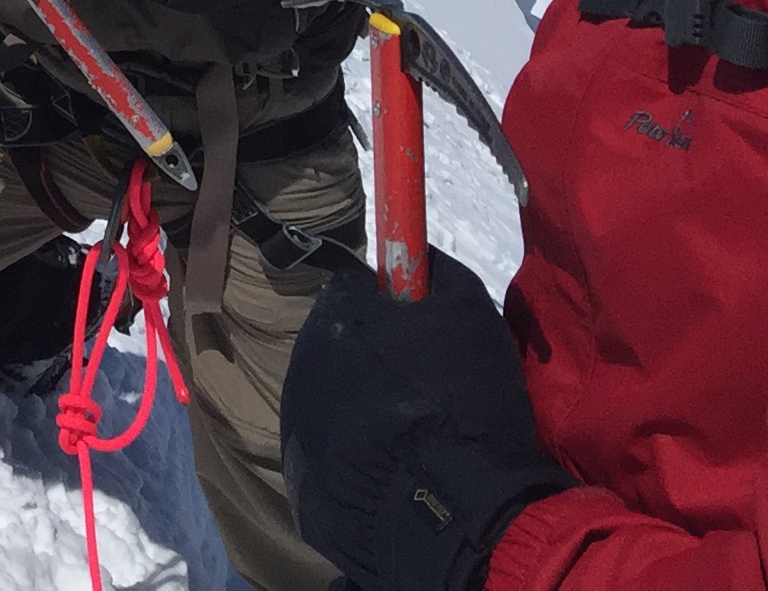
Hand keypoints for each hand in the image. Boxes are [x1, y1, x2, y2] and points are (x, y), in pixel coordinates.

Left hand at [281, 251, 568, 590]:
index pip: (355, 288)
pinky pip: (329, 451)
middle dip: (373, 353)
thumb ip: (438, 273)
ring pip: (331, 395)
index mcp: (337, 317)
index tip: (423, 328)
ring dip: (362, 404)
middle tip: (423, 385)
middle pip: (337, 342)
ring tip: (414, 435)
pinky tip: (396, 470)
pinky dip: (356, 452)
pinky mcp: (300, 478)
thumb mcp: (471, 316)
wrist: (448, 509)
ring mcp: (296, 423)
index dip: (392, 304)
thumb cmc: (462, 403)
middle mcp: (302, 362)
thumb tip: (417, 257)